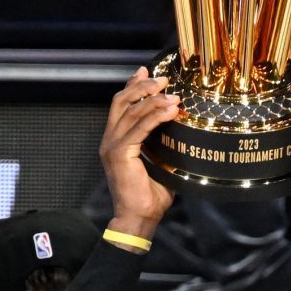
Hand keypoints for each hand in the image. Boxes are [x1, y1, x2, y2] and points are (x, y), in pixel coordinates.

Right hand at [98, 67, 178, 237]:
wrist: (137, 218)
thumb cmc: (149, 196)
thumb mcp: (157, 162)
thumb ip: (162, 145)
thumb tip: (181, 131)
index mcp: (115, 140)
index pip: (121, 105)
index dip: (133, 85)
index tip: (147, 72)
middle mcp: (110, 140)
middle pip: (122, 101)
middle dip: (142, 86)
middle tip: (163, 79)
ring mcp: (112, 146)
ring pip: (131, 111)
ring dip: (153, 99)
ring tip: (172, 94)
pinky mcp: (120, 153)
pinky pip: (139, 128)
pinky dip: (155, 116)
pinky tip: (170, 111)